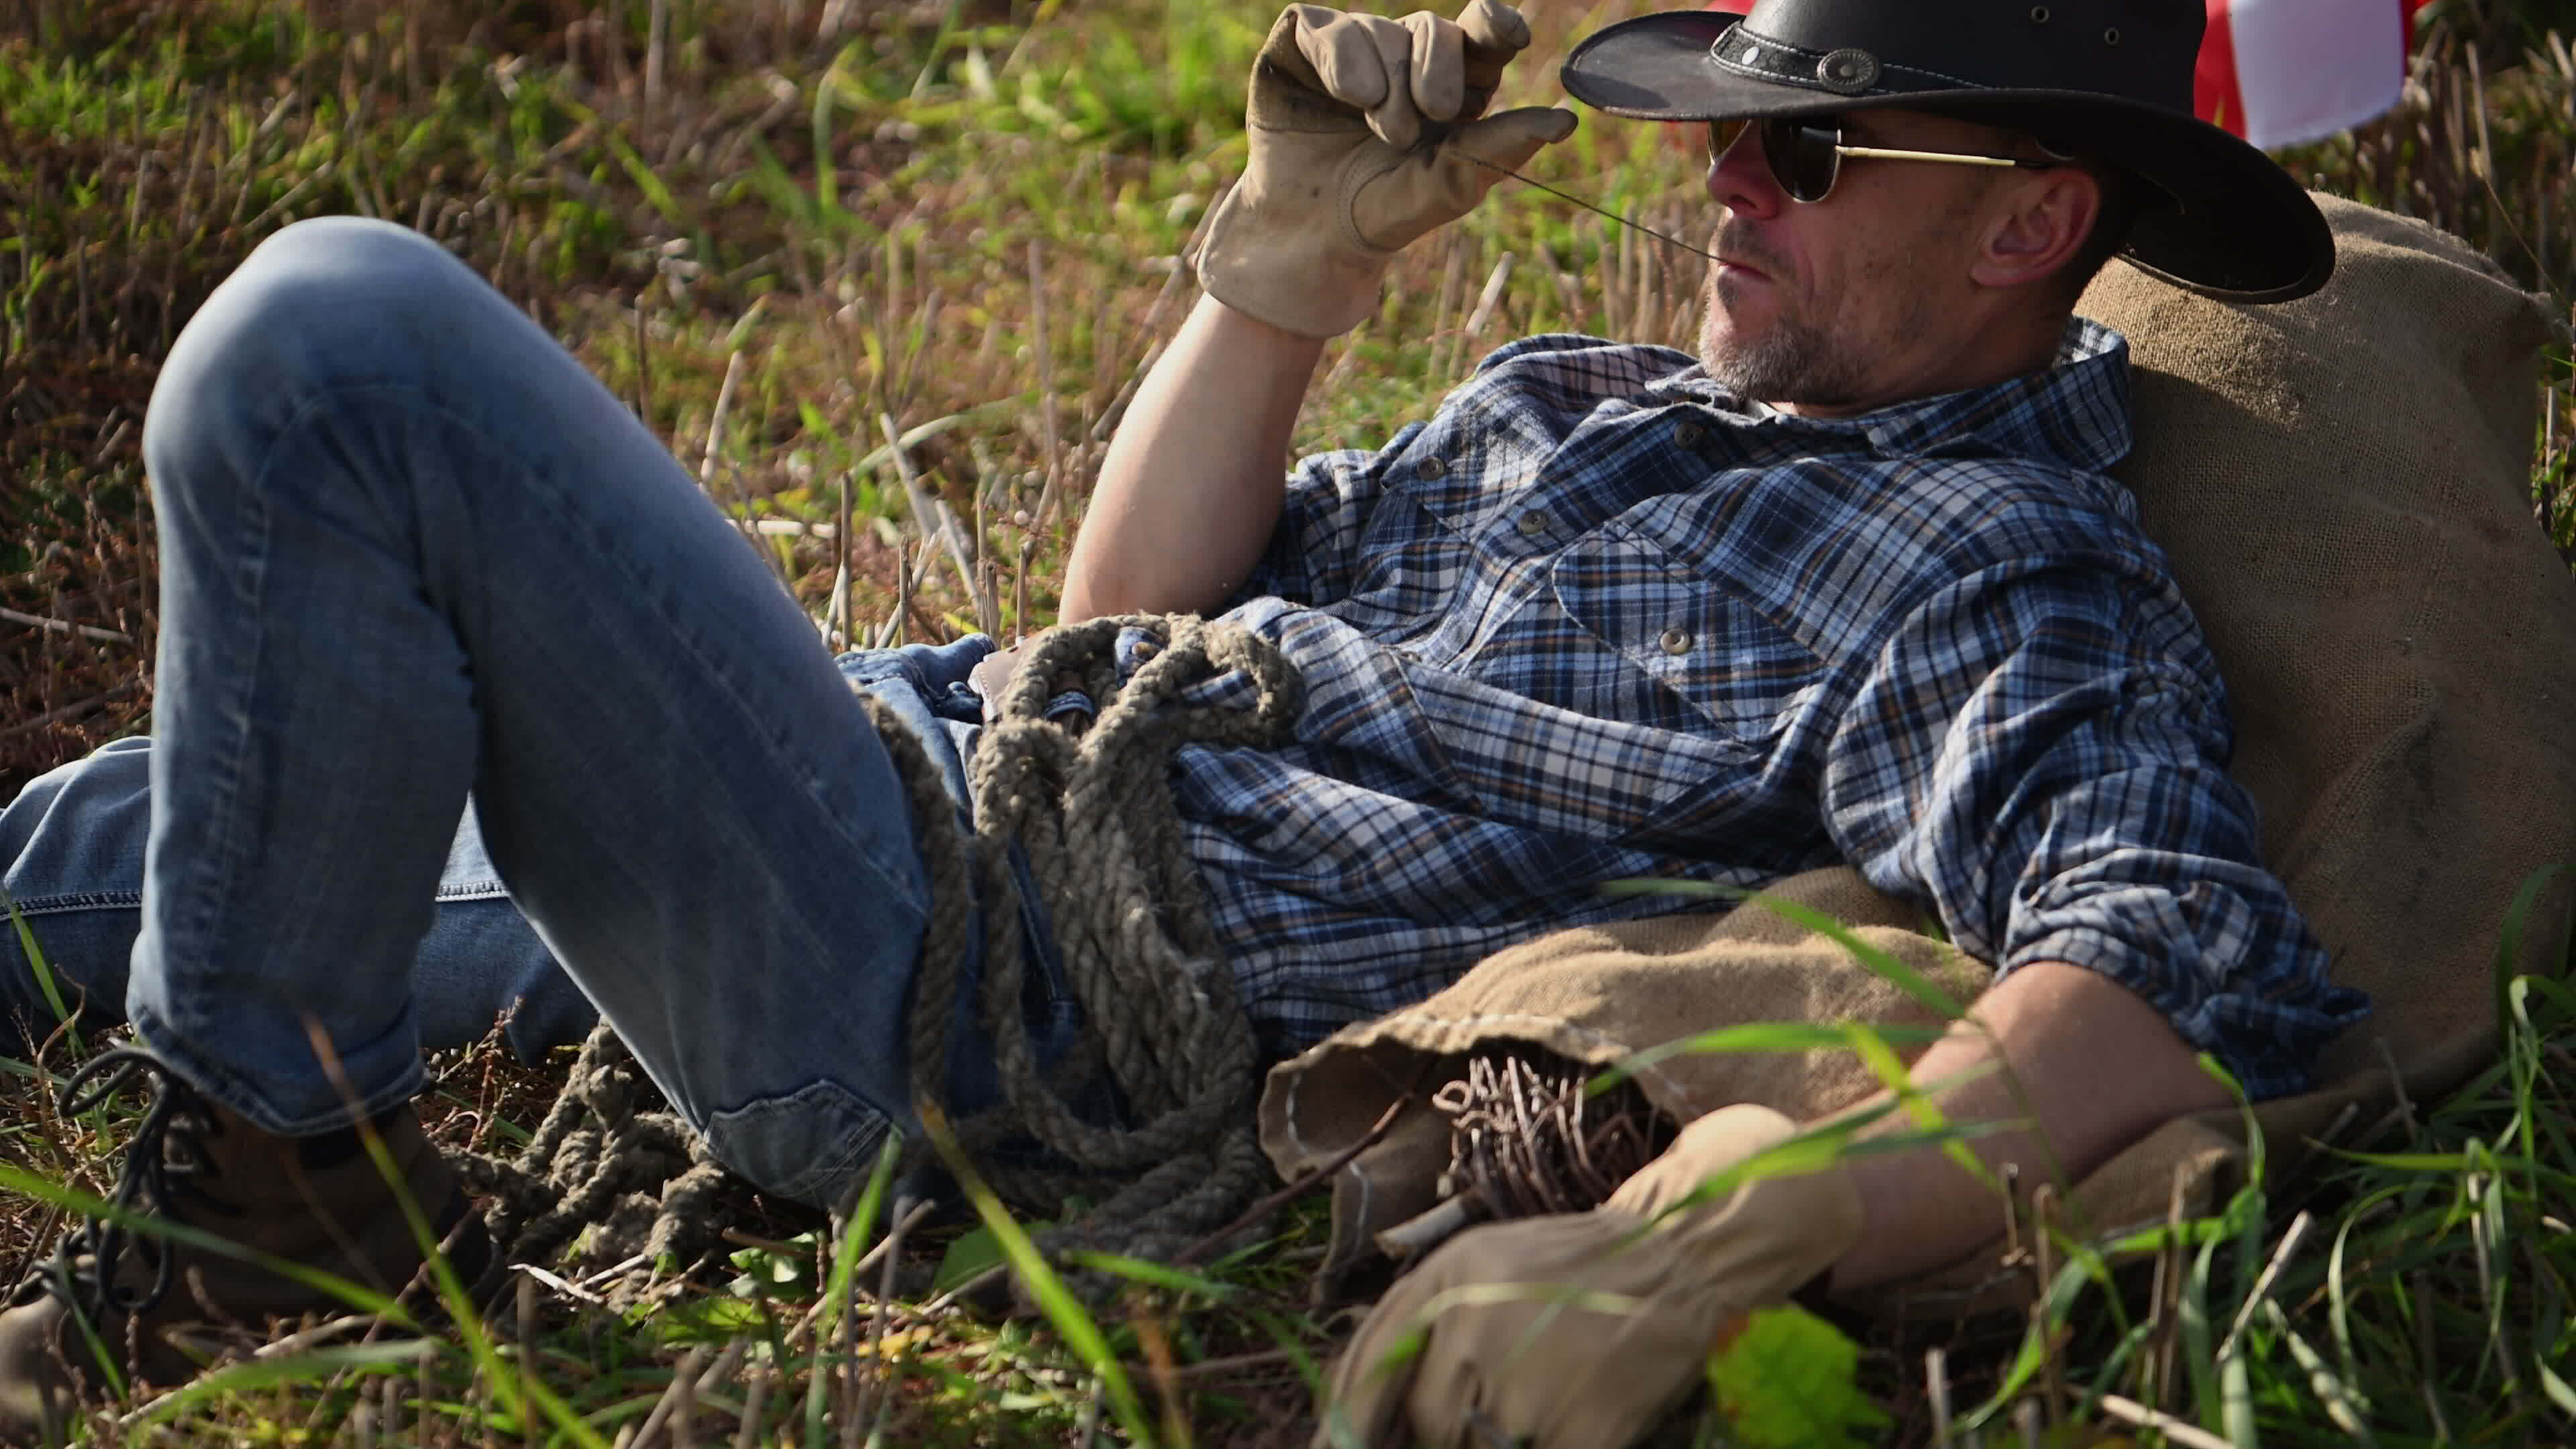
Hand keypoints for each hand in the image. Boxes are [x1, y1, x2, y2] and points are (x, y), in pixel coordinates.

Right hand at [1198, 0, 1577, 338]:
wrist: (1306, 241)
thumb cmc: (1380, 215)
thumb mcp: (1444, 188)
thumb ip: (1498, 150)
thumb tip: (1566, 121)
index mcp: (1452, 86)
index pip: (1482, 34)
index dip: (1496, 24)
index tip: (1510, 34)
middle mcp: (1404, 59)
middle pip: (1435, 29)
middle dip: (1433, 72)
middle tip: (1420, 127)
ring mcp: (1352, 49)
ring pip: (1381, 30)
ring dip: (1385, 83)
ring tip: (1377, 129)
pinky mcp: (1301, 47)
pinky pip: (1327, 26)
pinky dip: (1343, 58)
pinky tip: (1349, 96)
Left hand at [1314, 1105, 1863, 1448]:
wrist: (1677, 1255)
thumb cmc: (1572, 1266)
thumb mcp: (1480, 1262)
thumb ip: (1423, 1318)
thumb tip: (1365, 1404)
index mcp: (1446, 1278)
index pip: (1366, 1365)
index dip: (1345, 1420)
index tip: (1335, 1445)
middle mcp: (1477, 1323)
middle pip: (1429, 1422)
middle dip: (1454, 1427)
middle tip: (1499, 1400)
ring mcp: (1533, 1378)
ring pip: (1483, 1448)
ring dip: (1509, 1437)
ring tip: (1548, 1395)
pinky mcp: (1588, 1424)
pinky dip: (1561, 1442)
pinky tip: (1580, 1416)